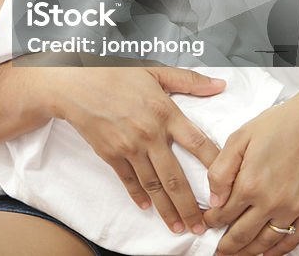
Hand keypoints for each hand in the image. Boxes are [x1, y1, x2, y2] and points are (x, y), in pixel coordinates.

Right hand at [45, 65, 225, 234]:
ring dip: (167, 209)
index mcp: (165, 112)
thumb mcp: (153, 71)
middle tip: (202, 226)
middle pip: (176, 178)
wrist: (74, 83)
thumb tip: (219, 85)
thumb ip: (188, 80)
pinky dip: (138, 196)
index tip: (224, 189)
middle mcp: (150, 134)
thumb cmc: (114, 73)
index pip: (198, 144)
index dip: (215, 168)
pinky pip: (128, 180)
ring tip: (179, 227)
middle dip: (190, 206)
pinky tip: (147, 208)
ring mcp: (129, 147)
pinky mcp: (111, 154)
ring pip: (154, 185)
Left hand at [204, 92, 298, 255]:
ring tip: (235, 255)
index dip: (211, 222)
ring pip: (265, 242)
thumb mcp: (239, 138)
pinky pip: (292, 240)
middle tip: (215, 252)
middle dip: (225, 246)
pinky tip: (267, 253)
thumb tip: (213, 200)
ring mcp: (292, 209)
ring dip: (248, 252)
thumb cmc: (278, 125)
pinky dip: (278, 251)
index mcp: (249, 183)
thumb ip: (221, 170)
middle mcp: (270, 202)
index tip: (204, 224)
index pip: (223, 214)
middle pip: (241, 234)